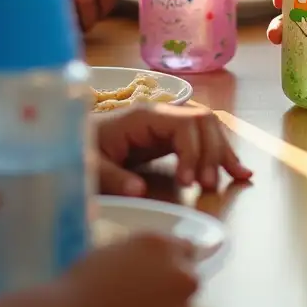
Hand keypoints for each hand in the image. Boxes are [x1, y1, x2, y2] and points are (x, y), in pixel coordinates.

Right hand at [53, 233, 197, 306]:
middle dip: (173, 289)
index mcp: (162, 245)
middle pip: (189, 280)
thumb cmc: (79, 284)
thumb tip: (150, 264)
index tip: (165, 272)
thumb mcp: (113, 252)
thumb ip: (141, 255)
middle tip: (146, 301)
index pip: (188, 249)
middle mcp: (180, 274)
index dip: (175, 261)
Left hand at [94, 103, 252, 194]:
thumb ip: (113, 177)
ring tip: (237, 177)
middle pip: (202, 121)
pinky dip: (219, 152)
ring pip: (208, 127)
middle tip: (210, 186)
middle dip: (213, 151)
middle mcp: (161, 114)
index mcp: (144, 116)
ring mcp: (167, 124)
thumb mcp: (88, 167)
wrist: (69, 144)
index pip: (184, 125)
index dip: (193, 152)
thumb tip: (140, 191)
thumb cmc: (79, 152)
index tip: (190, 184)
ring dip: (222, 150)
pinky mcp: (168, 137)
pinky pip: (201, 139)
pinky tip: (235, 169)